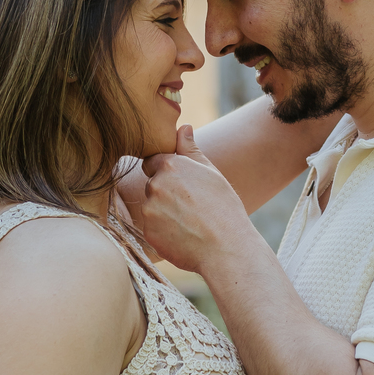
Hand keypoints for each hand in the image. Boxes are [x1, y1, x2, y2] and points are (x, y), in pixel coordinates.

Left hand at [142, 126, 251, 271]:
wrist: (226, 248)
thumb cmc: (224, 208)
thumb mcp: (211, 173)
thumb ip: (191, 150)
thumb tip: (183, 127)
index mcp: (170, 165)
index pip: (153, 161)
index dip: (166, 173)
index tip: (182, 185)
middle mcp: (155, 185)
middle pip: (152, 186)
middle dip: (165, 194)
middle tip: (191, 207)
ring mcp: (149, 210)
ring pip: (151, 208)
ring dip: (163, 214)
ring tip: (189, 223)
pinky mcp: (147, 232)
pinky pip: (151, 228)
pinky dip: (163, 232)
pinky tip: (183, 236)